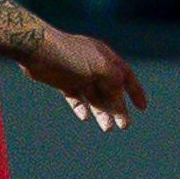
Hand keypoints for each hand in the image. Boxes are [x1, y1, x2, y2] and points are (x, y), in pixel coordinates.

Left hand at [19, 24, 143, 130]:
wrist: (37, 49)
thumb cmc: (71, 56)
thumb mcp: (101, 68)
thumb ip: (114, 83)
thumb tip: (119, 100)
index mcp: (106, 58)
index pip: (126, 76)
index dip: (136, 92)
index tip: (142, 108)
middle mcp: (93, 65)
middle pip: (110, 90)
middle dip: (118, 108)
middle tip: (124, 126)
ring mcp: (77, 74)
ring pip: (94, 97)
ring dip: (102, 112)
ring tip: (108, 129)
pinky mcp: (62, 81)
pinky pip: (76, 97)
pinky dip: (81, 107)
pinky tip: (84, 117)